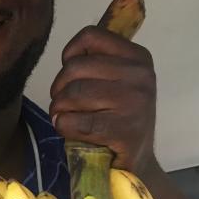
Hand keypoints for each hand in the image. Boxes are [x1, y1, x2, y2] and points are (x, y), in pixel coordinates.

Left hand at [49, 25, 157, 176]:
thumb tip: (68, 56)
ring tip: (63, 117)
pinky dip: (64, 126)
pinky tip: (68, 130)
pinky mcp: (125, 131)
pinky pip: (77, 121)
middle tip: (61, 104)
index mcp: (138, 57)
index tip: (70, 76)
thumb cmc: (117, 120)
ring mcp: (135, 103)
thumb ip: (97, 62)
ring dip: (58, 109)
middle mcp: (140, 75)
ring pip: (73, 93)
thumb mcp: (116, 82)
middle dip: (58, 89)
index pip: (91, 36)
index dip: (69, 55)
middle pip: (75, 67)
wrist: (137, 162)